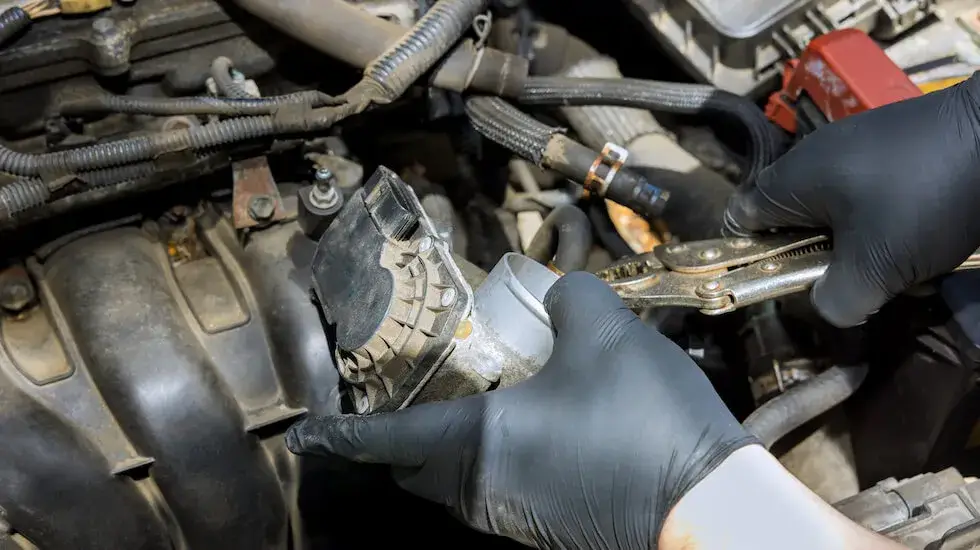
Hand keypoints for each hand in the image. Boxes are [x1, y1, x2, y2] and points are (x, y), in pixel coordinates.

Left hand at [286, 272, 755, 547]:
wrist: (706, 505)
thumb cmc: (644, 418)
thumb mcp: (605, 334)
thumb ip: (567, 298)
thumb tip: (557, 291)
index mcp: (477, 442)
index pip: (383, 439)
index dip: (338, 435)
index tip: (303, 435)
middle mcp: (483, 490)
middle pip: (414, 470)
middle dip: (395, 441)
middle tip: (402, 400)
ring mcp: (514, 518)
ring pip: (455, 486)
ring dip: (447, 450)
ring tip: (468, 404)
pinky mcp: (547, 529)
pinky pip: (495, 495)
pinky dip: (488, 464)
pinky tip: (527, 428)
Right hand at [725, 74, 979, 326]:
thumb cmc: (922, 199)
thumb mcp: (875, 268)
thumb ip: (837, 302)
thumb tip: (831, 307)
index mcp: (792, 178)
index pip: (741, 220)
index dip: (752, 257)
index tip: (786, 283)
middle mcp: (816, 156)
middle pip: (796, 223)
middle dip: (823, 261)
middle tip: (858, 282)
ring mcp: (860, 146)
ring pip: (843, 215)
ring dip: (866, 247)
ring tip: (905, 266)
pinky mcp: (899, 144)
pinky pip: (878, 196)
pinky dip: (895, 224)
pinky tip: (929, 237)